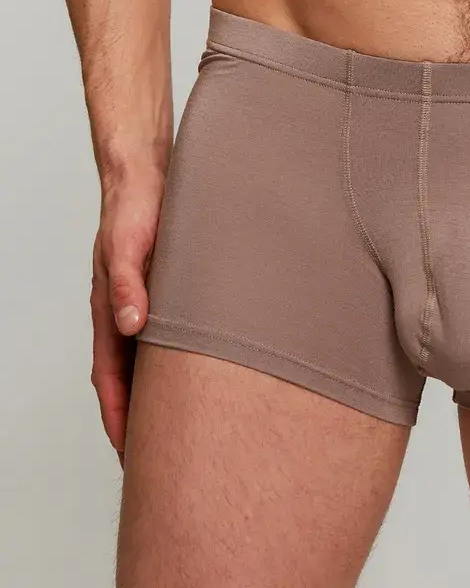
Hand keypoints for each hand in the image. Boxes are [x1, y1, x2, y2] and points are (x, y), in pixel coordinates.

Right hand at [90, 181, 162, 464]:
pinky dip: (177, 362)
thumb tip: (130, 325)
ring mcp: (145, 303)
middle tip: (161, 456)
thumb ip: (128, 285)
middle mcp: (126, 313)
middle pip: (129, 378)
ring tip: (183, 427)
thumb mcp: (128, 246)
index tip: (130, 453)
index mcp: (110, 310)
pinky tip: (200, 371)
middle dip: (140, 418)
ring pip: (149, 360)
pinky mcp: (167, 291)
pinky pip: (169, 336)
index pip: (109, 377)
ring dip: (159, 392)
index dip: (119, 416)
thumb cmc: (135, 207)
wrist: (148, 174)